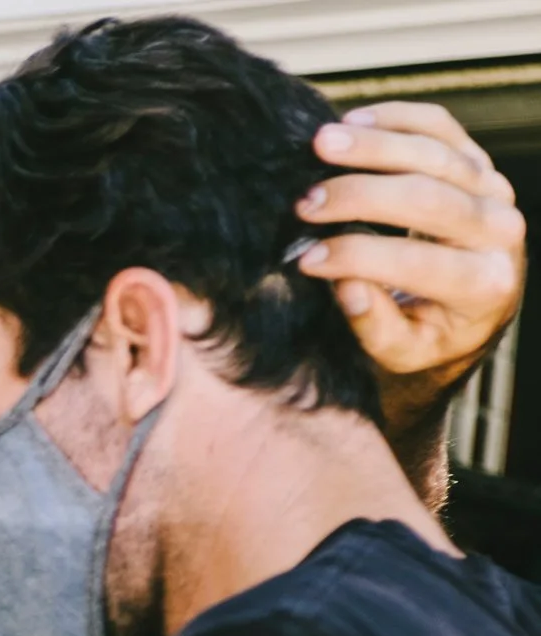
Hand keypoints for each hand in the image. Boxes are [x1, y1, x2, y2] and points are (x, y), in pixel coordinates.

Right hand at [298, 103, 526, 430]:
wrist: (473, 305)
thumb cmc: (429, 330)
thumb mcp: (403, 350)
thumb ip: (377, 327)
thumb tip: (348, 287)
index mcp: (484, 285)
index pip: (416, 264)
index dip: (357, 258)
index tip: (305, 259)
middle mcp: (500, 232)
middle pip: (428, 199)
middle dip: (360, 196)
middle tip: (304, 201)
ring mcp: (493, 190)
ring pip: (435, 153)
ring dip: (374, 145)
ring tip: (320, 144)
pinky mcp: (478, 162)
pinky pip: (441, 127)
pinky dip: (396, 118)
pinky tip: (352, 120)